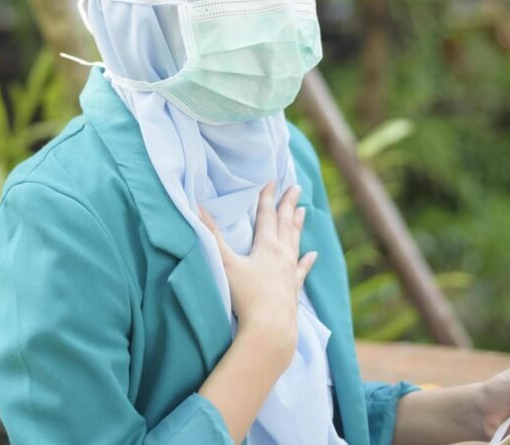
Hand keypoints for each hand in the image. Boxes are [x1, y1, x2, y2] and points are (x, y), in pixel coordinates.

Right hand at [197, 180, 318, 371]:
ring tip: (304, 211)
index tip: (273, 180)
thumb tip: (197, 207)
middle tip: (296, 187)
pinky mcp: (293, 290)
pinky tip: (313, 255)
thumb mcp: (225, 263)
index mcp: (266, 246)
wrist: (271, 329)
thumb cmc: (246, 296)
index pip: (267, 215)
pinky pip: (302, 270)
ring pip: (295, 242)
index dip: (268, 197)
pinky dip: (307, 261)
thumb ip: (211, 235)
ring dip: (298, 226)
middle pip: (285, 223)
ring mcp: (290, 273)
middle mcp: (282, 255)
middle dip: (288, 204)